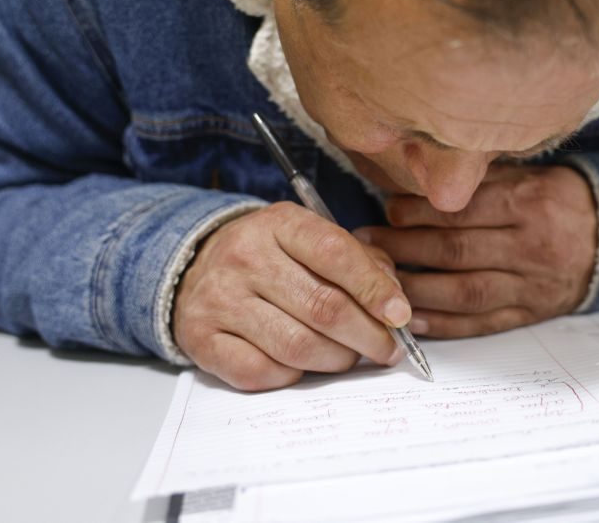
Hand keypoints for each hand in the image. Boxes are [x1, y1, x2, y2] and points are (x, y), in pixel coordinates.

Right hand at [172, 202, 408, 390]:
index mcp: (279, 223)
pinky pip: (261, 371)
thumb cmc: (274, 257)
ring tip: (349, 356)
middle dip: (368, 336)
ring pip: (297, 346)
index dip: (375, 290)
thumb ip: (360, 263)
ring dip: (337, 360)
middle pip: (323, 307)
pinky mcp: (202, 338)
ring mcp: (220, 299)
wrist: (198, 267)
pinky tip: (303, 365)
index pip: (336, 253)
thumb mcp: (313, 240)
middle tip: (388, 349)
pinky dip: (292, 376)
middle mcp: (245, 256)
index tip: (400, 316)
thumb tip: (394, 306)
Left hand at [355, 164, 596, 337]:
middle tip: (367, 245)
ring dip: (416, 289)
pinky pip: (482, 323)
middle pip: (457, 251)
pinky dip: (445, 325)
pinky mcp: (530, 312)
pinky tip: (412, 320)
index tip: (385, 210)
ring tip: (379, 283)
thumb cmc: (560, 201)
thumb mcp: (529, 175)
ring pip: (465, 292)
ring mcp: (530, 285)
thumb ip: (482, 180)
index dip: (418, 213)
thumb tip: (421, 181)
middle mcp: (529, 246)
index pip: (463, 211)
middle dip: (405, 248)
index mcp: (528, 204)